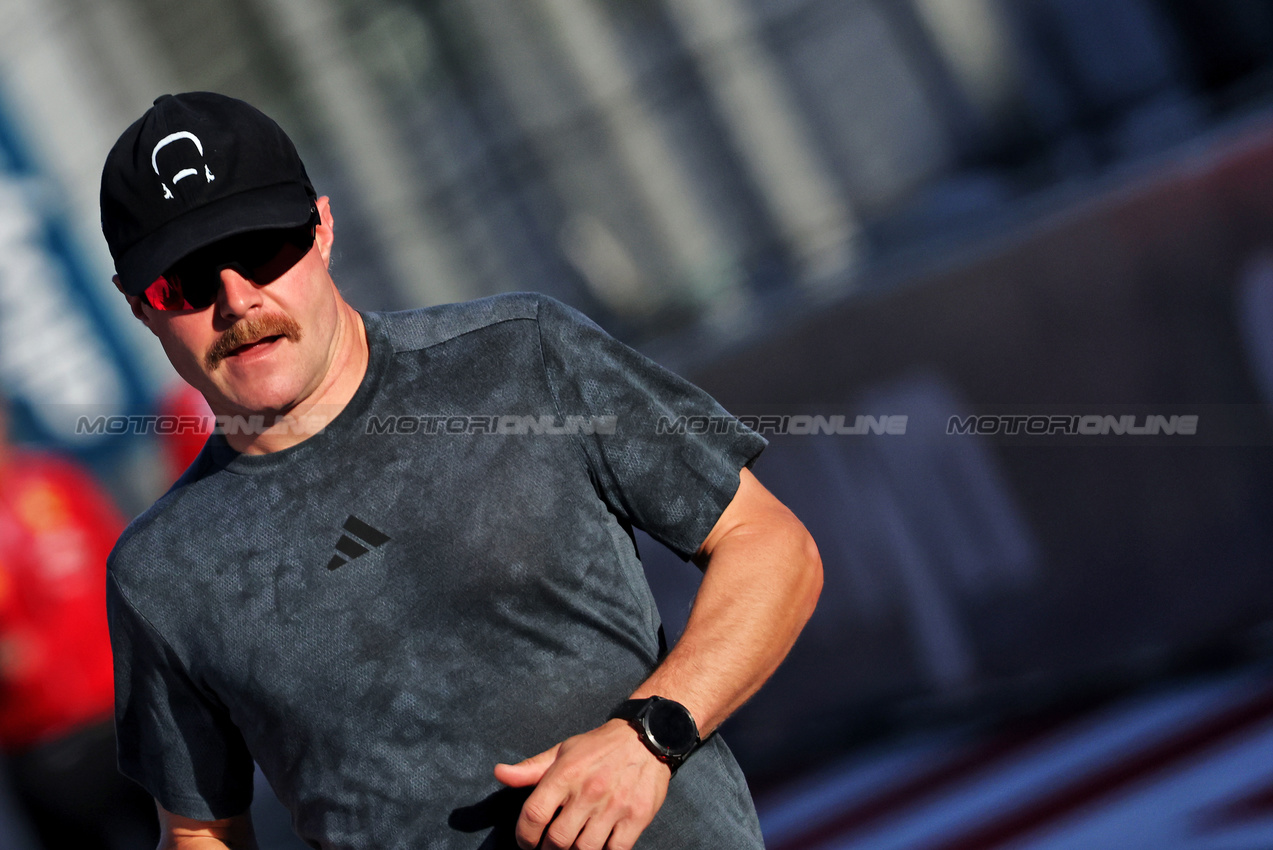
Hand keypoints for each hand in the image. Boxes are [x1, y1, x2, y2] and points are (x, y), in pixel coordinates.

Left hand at [494, 719, 670, 849]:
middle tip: (551, 846)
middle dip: (549, 849)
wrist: (647, 737)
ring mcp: (614, 805)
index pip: (534, 814)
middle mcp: (589, 790)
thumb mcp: (563, 751)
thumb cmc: (600, 747)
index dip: (524, 836)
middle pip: (558, 840)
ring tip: (574, 845)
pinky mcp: (637, 817)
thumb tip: (499, 773)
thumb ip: (531, 768)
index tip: (526, 842)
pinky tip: (599, 845)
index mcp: (566, 773)